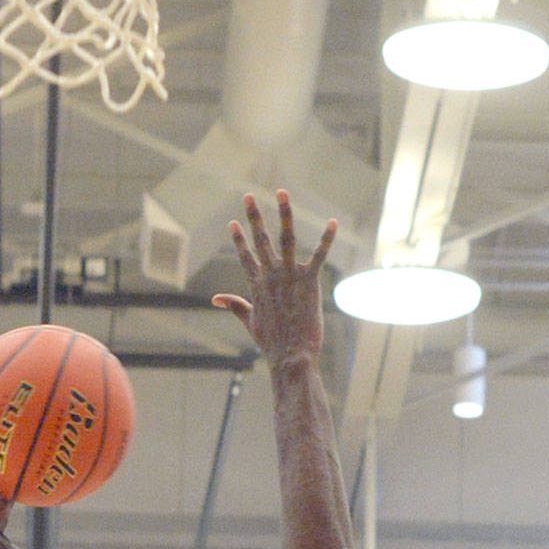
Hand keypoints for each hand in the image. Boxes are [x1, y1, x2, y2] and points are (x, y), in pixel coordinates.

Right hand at [212, 190, 336, 367]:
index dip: (238, 238)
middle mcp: (270, 275)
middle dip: (254, 216)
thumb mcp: (250, 322)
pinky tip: (332, 222)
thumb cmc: (271, 343)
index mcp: (256, 284)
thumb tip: (216, 298)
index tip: (233, 222)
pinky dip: (326, 238)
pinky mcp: (309, 281)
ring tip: (281, 192)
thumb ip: (235, 305)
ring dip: (284, 213)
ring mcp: (289, 275)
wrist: (290, 356)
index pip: (245, 255)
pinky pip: (318, 254)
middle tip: (248, 195)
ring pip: (285, 238)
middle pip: (260, 239)